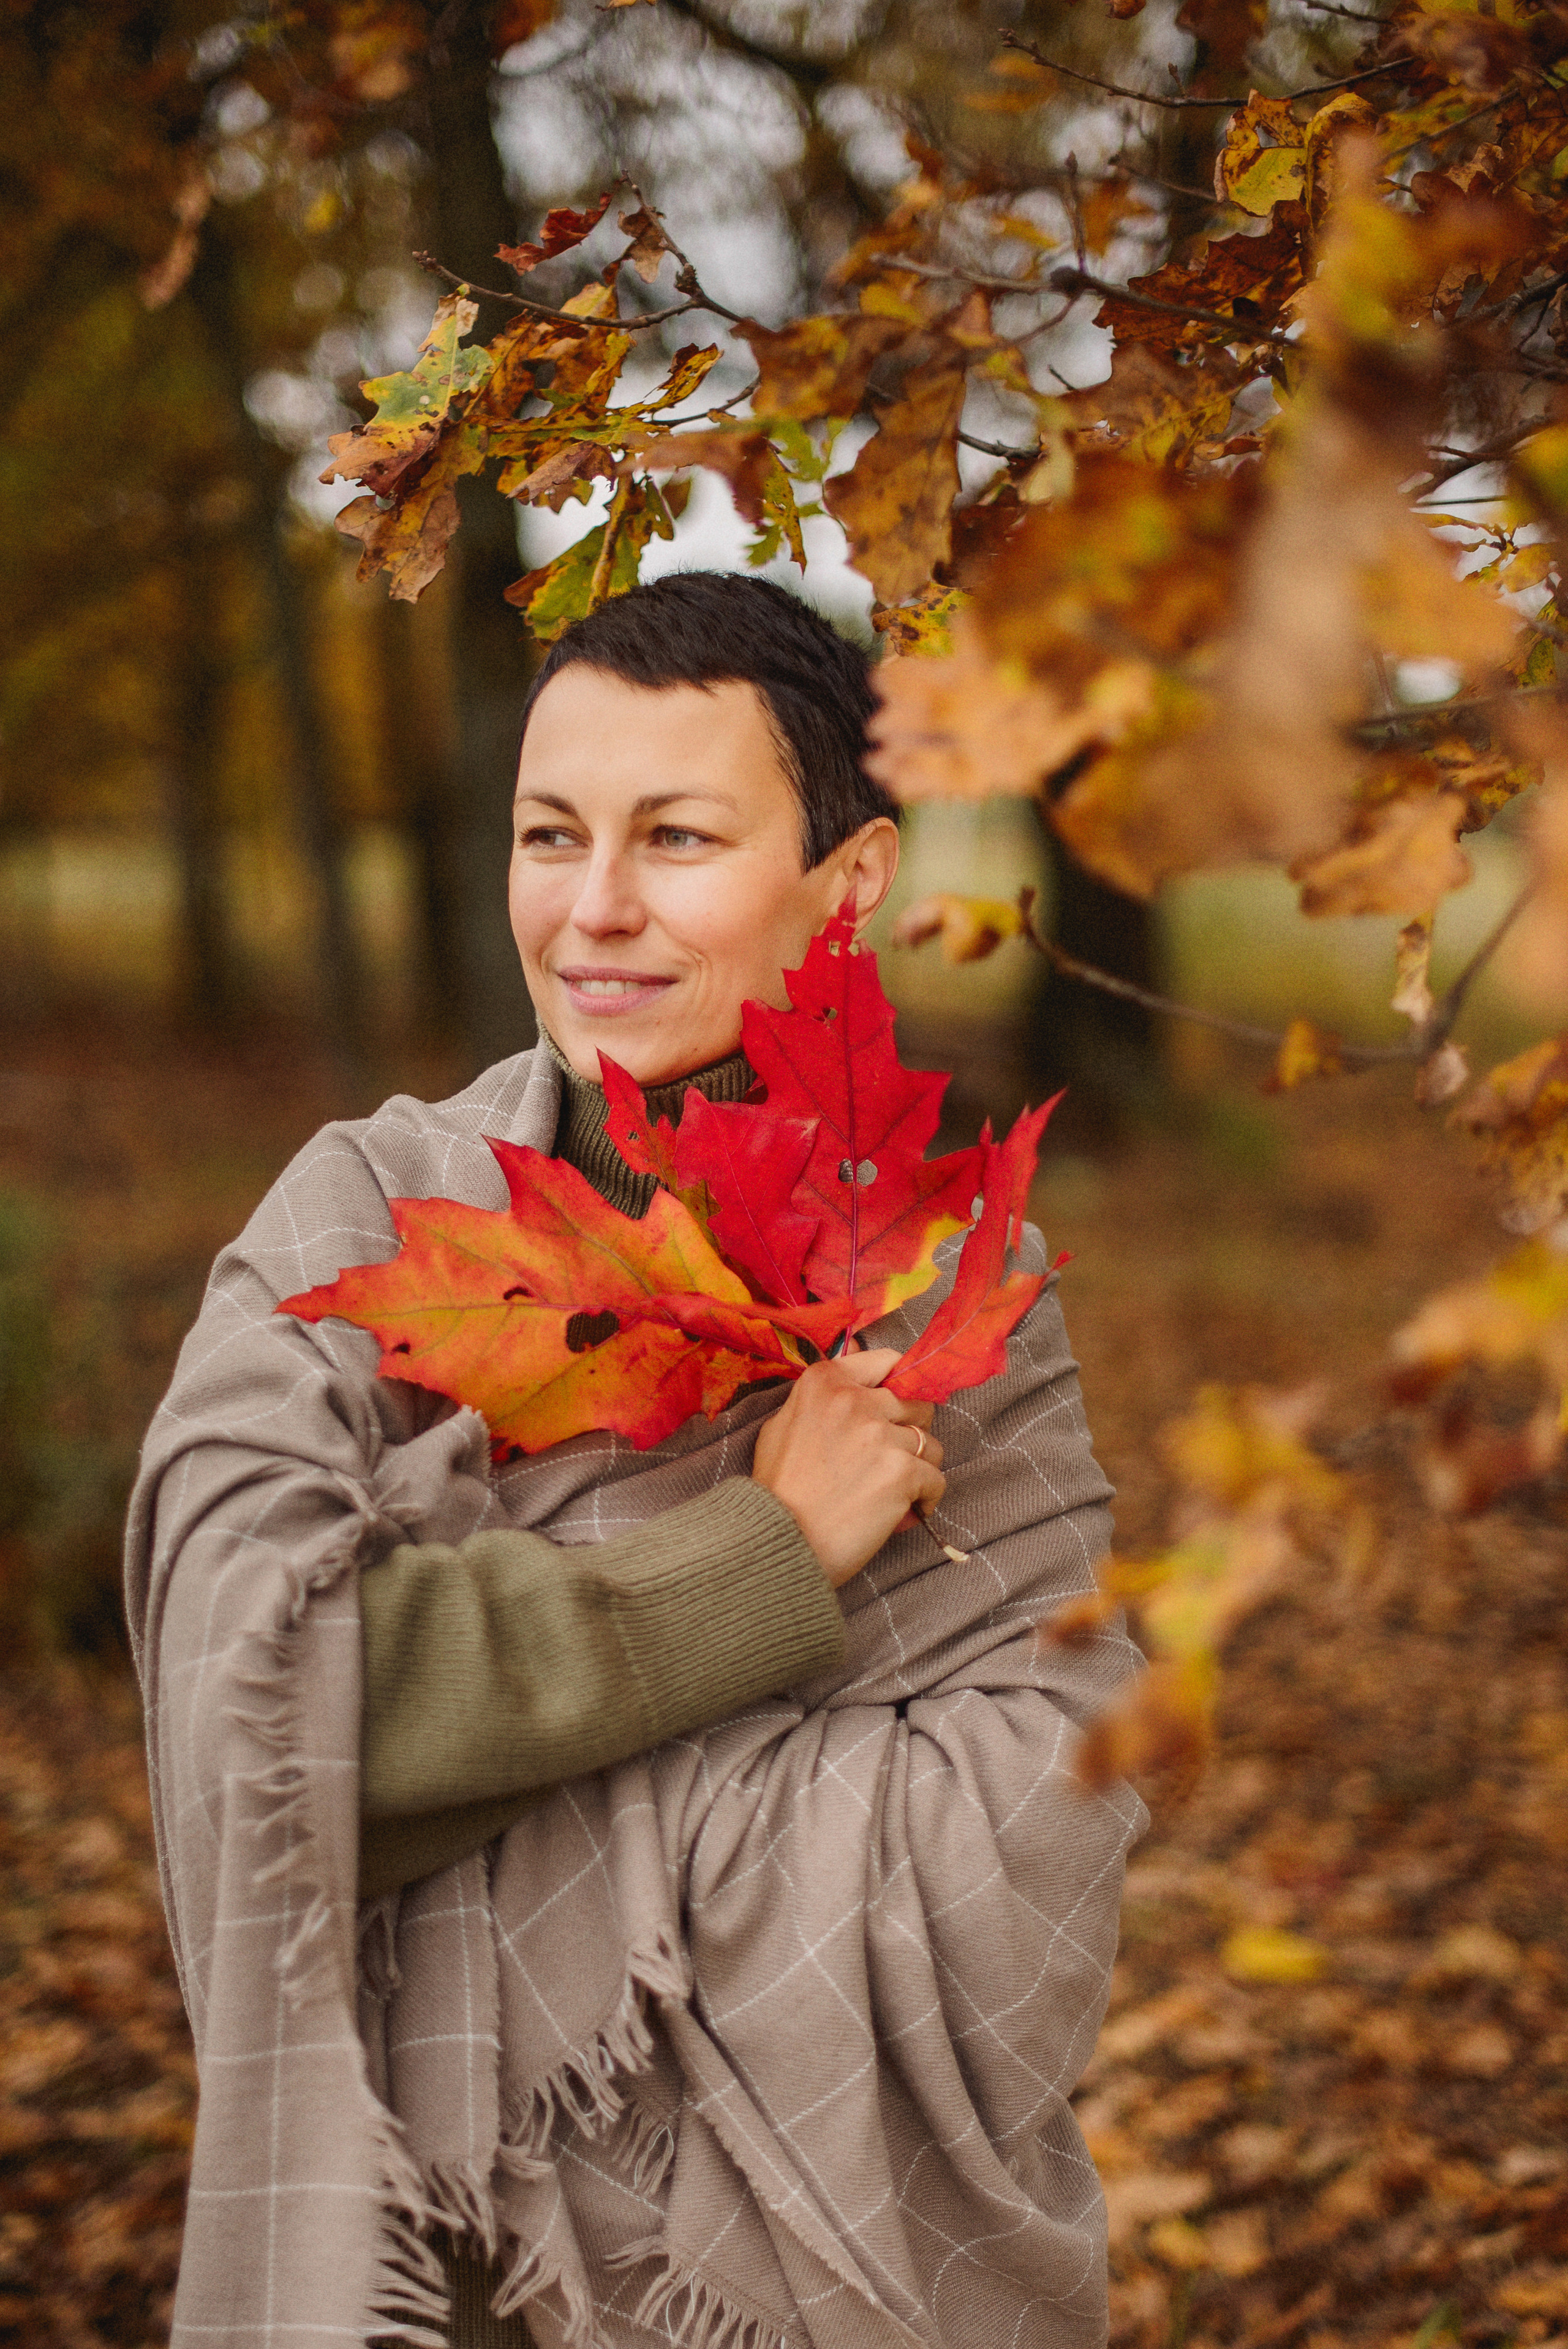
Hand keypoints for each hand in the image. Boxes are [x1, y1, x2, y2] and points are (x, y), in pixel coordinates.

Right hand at [751, 1347, 945, 1588]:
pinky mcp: (901, 1471)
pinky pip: (935, 1480)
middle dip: (909, 1434)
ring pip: (931, 1444)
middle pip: (917, 1404)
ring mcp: (880, 1434)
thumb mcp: (781, 1425)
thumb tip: (855, 1382)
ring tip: (891, 1495)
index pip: (887, 1362)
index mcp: (825, 1381)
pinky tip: (899, 1516)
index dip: (898, 1388)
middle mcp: (855, 1400)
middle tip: (887, 1464)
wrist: (778, 1541)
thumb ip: (820, 1400)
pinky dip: (924, 1501)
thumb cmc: (777, 1490)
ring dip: (917, 1470)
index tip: (896, 1411)